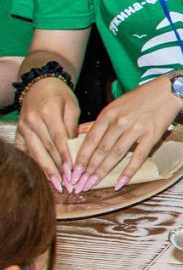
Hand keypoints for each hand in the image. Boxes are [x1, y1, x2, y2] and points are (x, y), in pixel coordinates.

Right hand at [16, 76, 79, 190]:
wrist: (39, 85)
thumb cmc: (60, 96)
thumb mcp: (71, 107)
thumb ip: (73, 127)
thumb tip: (77, 149)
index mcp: (48, 112)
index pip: (59, 138)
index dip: (65, 156)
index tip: (73, 171)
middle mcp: (32, 121)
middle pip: (46, 148)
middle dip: (57, 168)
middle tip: (68, 184)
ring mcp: (22, 127)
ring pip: (35, 152)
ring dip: (46, 170)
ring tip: (57, 184)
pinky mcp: (18, 132)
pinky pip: (25, 151)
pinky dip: (34, 164)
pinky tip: (42, 176)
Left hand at [71, 76, 182, 192]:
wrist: (168, 90)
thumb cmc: (141, 97)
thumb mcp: (117, 105)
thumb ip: (104, 122)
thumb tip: (90, 141)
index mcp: (108, 114)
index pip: (89, 141)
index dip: (80, 159)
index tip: (73, 173)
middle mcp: (119, 122)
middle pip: (100, 150)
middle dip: (88, 170)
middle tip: (79, 185)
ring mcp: (136, 129)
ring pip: (115, 155)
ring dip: (102, 172)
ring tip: (93, 185)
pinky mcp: (152, 135)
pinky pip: (138, 156)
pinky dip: (129, 171)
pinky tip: (120, 183)